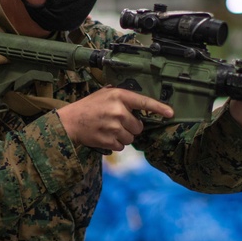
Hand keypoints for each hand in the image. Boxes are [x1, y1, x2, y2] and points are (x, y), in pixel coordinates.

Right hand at [56, 87, 173, 151]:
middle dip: (131, 127)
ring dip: (123, 136)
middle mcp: (118, 111)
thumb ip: (122, 97)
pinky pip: (121, 146)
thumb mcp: (104, 94)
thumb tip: (140, 104)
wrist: (70, 122)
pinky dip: (115, 144)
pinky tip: (105, 136)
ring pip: (131, 138)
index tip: (171, 113)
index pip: (144, 102)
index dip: (159, 108)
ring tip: (109, 129)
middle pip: (138, 126)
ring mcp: (114, 127)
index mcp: (118, 96)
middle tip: (117, 123)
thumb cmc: (88, 107)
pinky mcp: (109, 140)